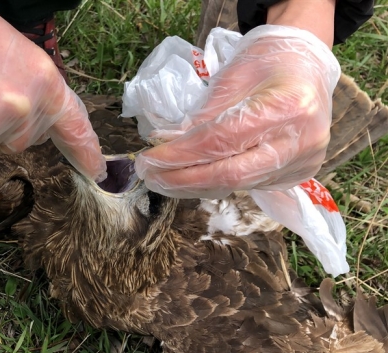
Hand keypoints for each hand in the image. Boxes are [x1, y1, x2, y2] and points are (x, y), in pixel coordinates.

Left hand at [135, 23, 340, 198]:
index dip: (180, 154)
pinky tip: (193, 178)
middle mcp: (300, 141)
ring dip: (196, 185)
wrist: (309, 66)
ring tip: (165, 180)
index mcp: (286, 107)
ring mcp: (303, 161)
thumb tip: (166, 143)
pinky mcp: (299, 173)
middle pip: (230, 173)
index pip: (220, 141)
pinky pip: (250, 184)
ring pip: (238, 184)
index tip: (148, 158)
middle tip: (150, 176)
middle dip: (183, 178)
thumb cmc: (268, 62)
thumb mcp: (231, 77)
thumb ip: (202, 115)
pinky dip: (217, 182)